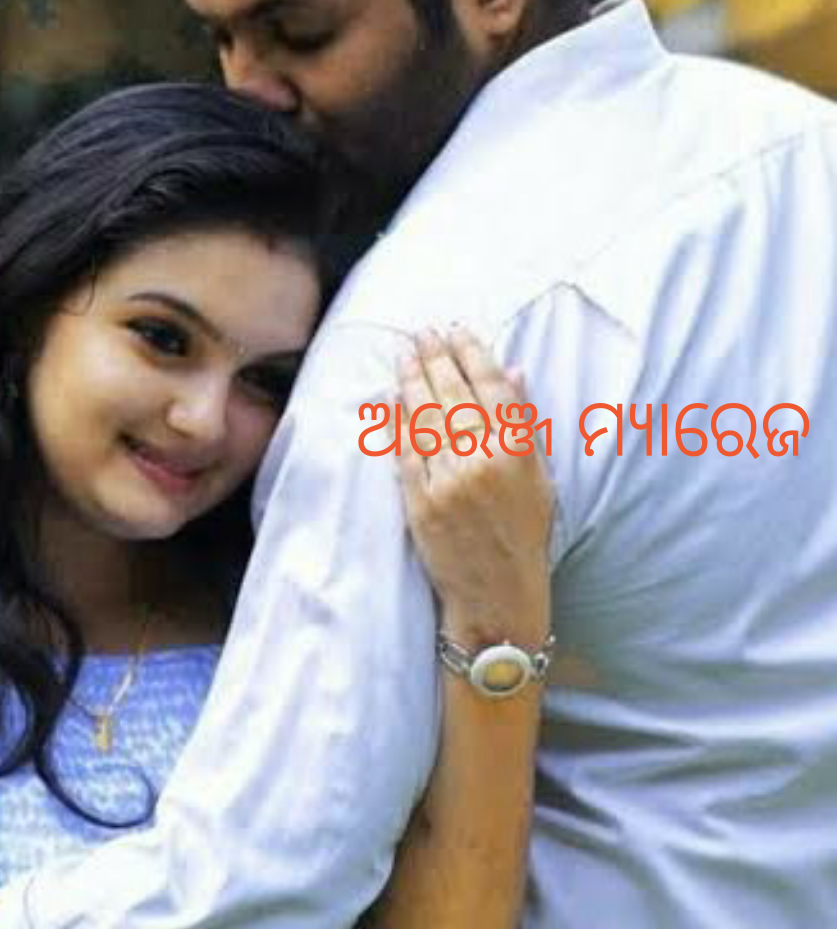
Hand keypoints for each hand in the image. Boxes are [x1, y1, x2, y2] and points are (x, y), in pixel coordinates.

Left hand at [396, 326, 553, 650]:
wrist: (499, 596)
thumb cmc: (524, 536)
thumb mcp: (540, 478)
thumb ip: (525, 423)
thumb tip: (512, 370)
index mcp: (518, 452)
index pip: (491, 387)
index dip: (472, 354)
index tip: (458, 332)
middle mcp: (484, 462)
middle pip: (453, 394)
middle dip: (436, 357)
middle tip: (423, 333)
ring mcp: (449, 482)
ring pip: (425, 417)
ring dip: (411, 379)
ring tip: (404, 354)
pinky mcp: (420, 503)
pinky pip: (404, 452)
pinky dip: (395, 421)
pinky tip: (389, 398)